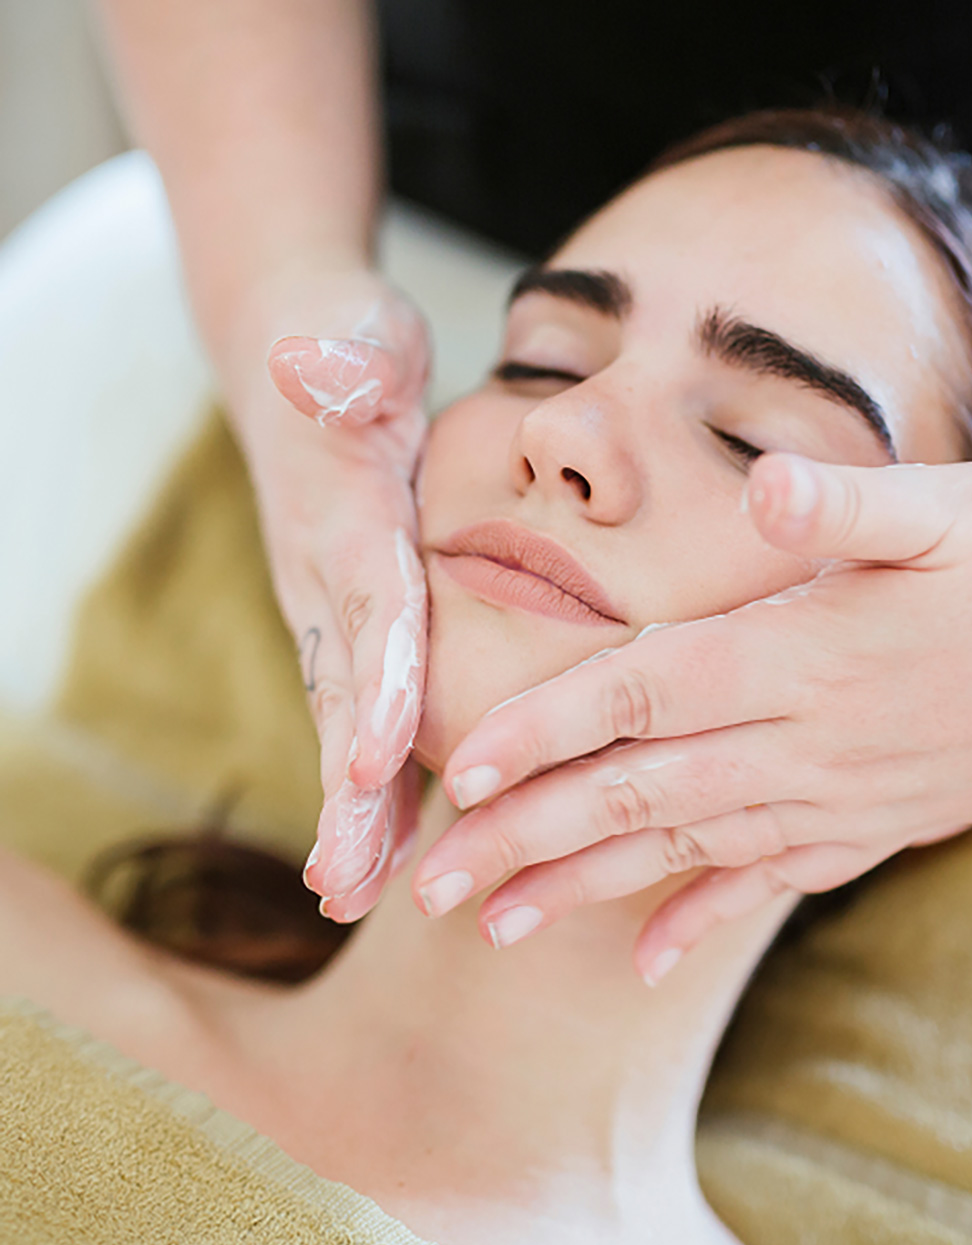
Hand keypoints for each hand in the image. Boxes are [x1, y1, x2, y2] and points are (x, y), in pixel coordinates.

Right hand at [226, 268, 430, 921]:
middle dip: (345, 788)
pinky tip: (390, 837)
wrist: (296, 350)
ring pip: (345, 715)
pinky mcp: (351, 614)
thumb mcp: (348, 338)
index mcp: (343, 517)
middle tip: (345, 886)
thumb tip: (323, 366)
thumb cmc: (339, 348)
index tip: (379, 758)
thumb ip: (337, 365)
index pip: (366, 607)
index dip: (374, 680)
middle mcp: (326, 576)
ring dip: (352, 806)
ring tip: (354, 895)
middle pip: (340, 691)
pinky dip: (374, 773)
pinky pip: (365, 702)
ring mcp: (331, 603)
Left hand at [410, 449, 971, 979]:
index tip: (460, 774)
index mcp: (801, 653)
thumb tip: (764, 478)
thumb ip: (842, 503)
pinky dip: (707, 915)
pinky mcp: (884, 819)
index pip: (637, 694)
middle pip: (638, 794)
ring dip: (587, 890)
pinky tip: (651, 959)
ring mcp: (846, 794)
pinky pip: (777, 880)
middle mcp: (809, 740)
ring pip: (688, 851)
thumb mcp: (946, 505)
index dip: (542, 731)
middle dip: (526, 839)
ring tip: (500, 928)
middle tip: (433, 886)